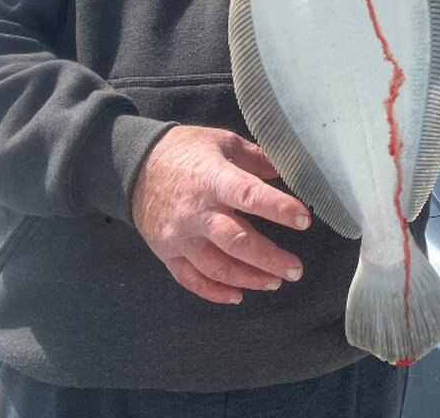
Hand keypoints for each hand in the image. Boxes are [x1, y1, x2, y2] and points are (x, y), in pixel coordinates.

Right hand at [131, 125, 311, 304]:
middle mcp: (196, 212)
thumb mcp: (223, 142)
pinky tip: (238, 295)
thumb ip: (257, 159)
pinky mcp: (166, 252)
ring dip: (249, 278)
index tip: (304, 220)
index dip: (278, 208)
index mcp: (213, 179)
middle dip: (269, 258)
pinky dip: (214, 292)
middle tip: (296, 269)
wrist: (135, 166)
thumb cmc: (186, 151)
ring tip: (275, 281)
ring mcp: (179, 236)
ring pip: (216, 267)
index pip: (249, 195)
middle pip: (236, 242)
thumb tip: (290, 170)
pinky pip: (191, 279)